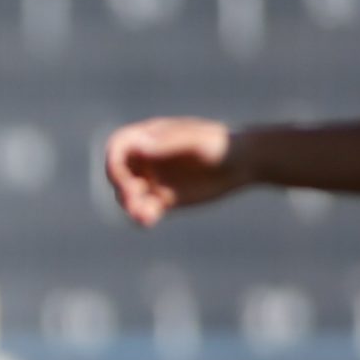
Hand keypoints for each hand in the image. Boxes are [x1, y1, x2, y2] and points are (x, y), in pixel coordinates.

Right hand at [103, 117, 251, 227]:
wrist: (246, 162)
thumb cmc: (223, 145)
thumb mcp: (197, 142)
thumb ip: (169, 144)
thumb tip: (140, 148)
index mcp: (150, 137)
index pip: (118, 146)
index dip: (113, 162)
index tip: (121, 178)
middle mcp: (147, 157)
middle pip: (119, 173)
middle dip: (122, 188)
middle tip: (135, 202)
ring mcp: (154, 179)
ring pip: (129, 195)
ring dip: (130, 206)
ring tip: (145, 216)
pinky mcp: (164, 199)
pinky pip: (145, 209)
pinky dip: (142, 217)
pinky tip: (148, 222)